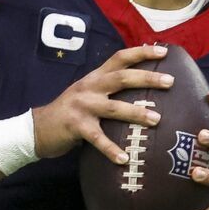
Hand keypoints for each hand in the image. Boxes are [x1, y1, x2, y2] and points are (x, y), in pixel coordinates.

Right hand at [31, 45, 174, 161]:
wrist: (38, 128)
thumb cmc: (71, 111)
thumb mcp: (88, 92)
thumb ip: (109, 87)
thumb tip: (141, 84)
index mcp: (95, 77)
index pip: (120, 58)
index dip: (141, 52)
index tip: (164, 50)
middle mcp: (90, 87)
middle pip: (121, 78)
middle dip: (147, 78)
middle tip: (170, 81)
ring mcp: (82, 106)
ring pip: (113, 107)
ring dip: (136, 113)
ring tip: (157, 119)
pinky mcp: (76, 127)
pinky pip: (98, 139)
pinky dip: (111, 150)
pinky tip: (125, 159)